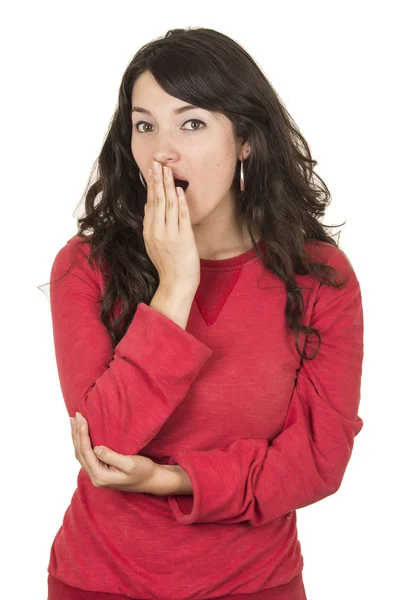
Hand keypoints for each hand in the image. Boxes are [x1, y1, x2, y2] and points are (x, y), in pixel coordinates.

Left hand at [70, 413, 164, 494]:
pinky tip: (82, 434)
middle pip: (80, 453)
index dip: (82, 434)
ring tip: (74, 422)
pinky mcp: (101, 471)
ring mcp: (97, 475)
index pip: (86, 452)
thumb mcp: (130, 463)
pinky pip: (87, 455)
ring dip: (77, 437)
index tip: (81, 418)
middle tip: (76, 415)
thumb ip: (112, 457)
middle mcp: (95, 478)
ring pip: (81, 454)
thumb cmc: (144, 471)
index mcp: (101, 476)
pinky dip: (82, 443)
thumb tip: (96, 448)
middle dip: (76, 433)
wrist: (152, 480)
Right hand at [143, 160, 199, 292]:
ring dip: (169, 186)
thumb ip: (152, 225)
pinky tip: (179, 190)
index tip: (151, 170)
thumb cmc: (168, 265)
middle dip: (158, 180)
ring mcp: (170, 235)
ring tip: (168, 170)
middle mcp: (157, 232)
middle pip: (157, 200)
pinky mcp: (183, 239)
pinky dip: (180, 202)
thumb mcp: (153, 244)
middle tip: (158, 163)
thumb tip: (149, 205)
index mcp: (149, 232)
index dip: (151, 185)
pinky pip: (182, 217)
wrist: (175, 284)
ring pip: (168, 205)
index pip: (149, 203)